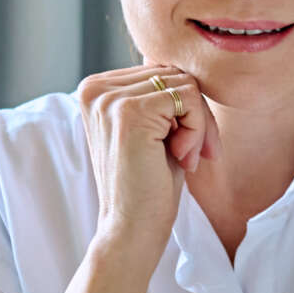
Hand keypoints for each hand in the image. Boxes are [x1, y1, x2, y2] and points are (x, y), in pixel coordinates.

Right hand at [74, 63, 217, 254]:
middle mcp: (94, 88)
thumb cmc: (148, 185)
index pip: (159, 70)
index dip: (185, 107)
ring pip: (185, 84)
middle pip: (174, 73)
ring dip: (198, 124)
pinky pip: (189, 97)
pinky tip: (183, 156)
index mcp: (95, 89)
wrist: (131, 230)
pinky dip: (198, 128)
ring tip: (186, 157)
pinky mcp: (129, 112)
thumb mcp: (154, 129)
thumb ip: (160, 95)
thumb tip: (185, 62)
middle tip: (193, 154)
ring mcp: (109, 99)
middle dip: (196, 115)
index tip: (189, 145)